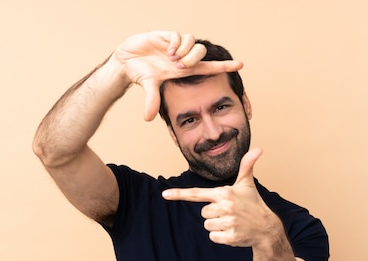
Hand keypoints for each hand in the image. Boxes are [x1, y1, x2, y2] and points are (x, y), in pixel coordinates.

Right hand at [113, 31, 243, 120]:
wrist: (126, 61)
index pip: (209, 67)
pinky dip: (175, 43)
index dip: (224, 66)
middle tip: (178, 66)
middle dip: (192, 60)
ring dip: (183, 51)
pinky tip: (166, 50)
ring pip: (193, 43)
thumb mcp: (148, 87)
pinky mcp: (167, 36)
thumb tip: (147, 118)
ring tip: (171, 58)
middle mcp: (183, 57)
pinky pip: (179, 36)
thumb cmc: (141, 73)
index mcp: (184, 70)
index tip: (240, 65)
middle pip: (201, 53)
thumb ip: (152, 101)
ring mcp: (176, 46)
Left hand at [162, 149, 280, 246]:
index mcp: (224, 193)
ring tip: (232, 222)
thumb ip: (247, 166)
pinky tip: (233, 232)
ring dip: (217, 226)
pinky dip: (221, 237)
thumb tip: (258, 148)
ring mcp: (228, 222)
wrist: (266, 228)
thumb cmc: (253, 203)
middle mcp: (225, 207)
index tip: (165, 195)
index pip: (197, 194)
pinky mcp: (230, 237)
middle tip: (230, 212)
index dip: (180, 194)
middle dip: (214, 214)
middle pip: (203, 213)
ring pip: (207, 226)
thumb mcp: (247, 185)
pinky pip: (213, 237)